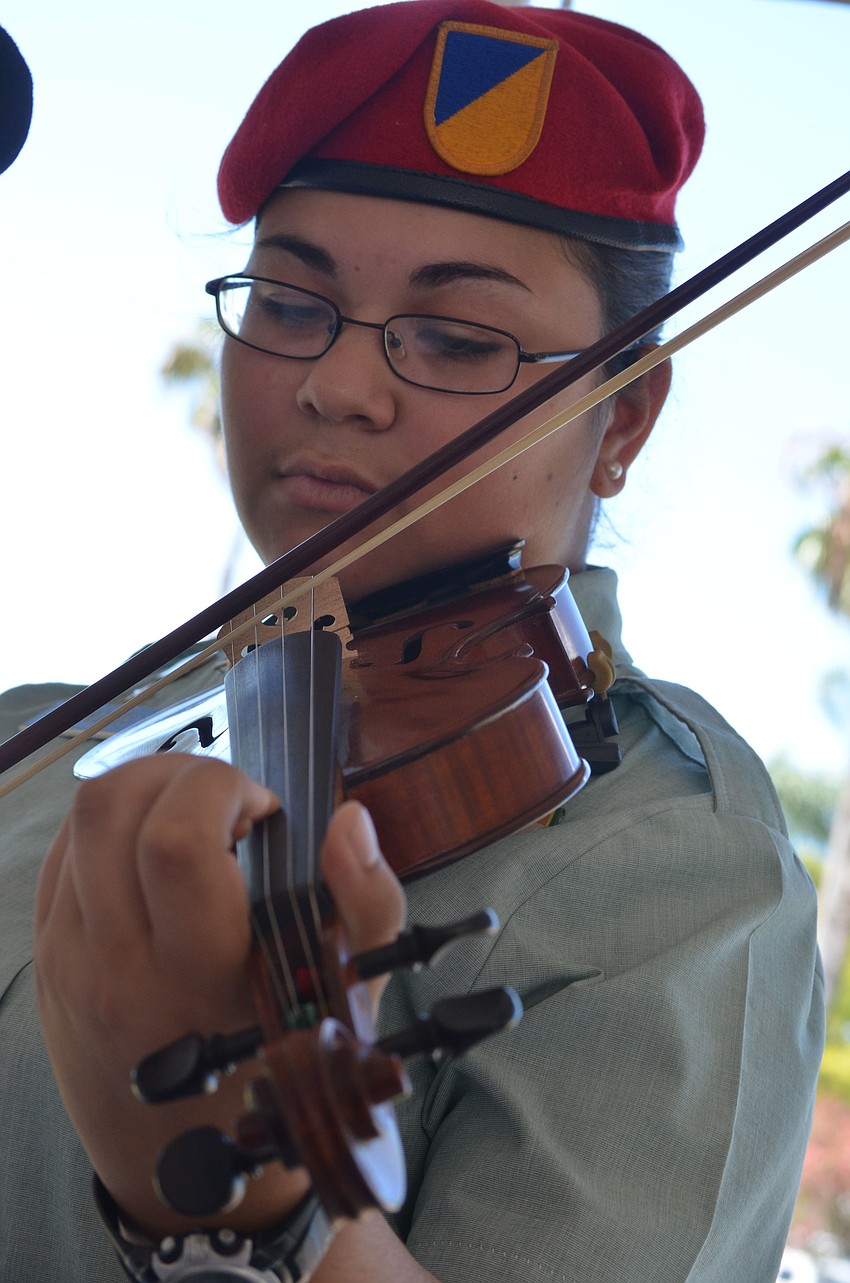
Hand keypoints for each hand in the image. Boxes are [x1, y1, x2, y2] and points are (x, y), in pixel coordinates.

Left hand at [34, 754, 404, 1236]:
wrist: (177, 1160)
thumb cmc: (272, 1070)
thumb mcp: (345, 997)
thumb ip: (367, 903)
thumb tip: (347, 819)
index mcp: (201, 980)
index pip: (176, 844)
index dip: (222, 790)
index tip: (265, 812)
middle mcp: (120, 968)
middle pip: (112, 809)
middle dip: (182, 771)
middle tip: (229, 805)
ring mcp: (70, 959)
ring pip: (80, 817)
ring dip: (146, 787)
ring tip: (194, 815)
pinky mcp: (45, 953)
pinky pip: (62, 848)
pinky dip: (112, 822)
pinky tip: (155, 845)